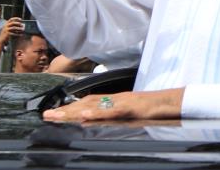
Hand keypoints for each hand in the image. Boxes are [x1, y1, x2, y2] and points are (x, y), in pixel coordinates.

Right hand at [0, 17, 24, 42]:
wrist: (1, 40)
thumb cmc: (6, 34)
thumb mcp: (8, 29)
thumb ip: (13, 26)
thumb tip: (21, 25)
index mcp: (6, 24)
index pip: (11, 19)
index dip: (16, 18)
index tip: (21, 19)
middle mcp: (5, 26)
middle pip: (13, 23)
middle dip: (18, 23)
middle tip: (22, 25)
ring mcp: (6, 29)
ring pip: (14, 28)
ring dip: (19, 28)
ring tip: (23, 29)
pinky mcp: (7, 34)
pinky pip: (14, 33)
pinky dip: (18, 34)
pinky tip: (21, 35)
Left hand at [43, 89, 183, 122]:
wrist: (172, 102)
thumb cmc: (153, 109)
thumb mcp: (130, 114)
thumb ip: (111, 115)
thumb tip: (91, 121)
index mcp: (114, 100)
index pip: (88, 103)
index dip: (70, 108)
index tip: (54, 113)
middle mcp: (115, 98)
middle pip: (87, 104)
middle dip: (66, 111)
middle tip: (47, 116)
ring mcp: (122, 101)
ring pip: (95, 106)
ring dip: (74, 111)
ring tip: (57, 116)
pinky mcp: (130, 107)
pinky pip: (111, 111)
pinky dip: (97, 114)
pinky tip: (84, 117)